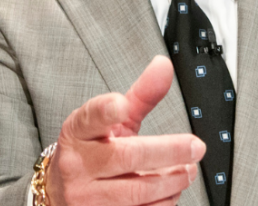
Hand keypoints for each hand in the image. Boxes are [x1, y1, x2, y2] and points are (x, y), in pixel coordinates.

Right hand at [45, 55, 204, 205]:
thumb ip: (140, 96)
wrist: (62, 195)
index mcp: (78, 133)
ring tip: (188, 169)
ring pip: (136, 191)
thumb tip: (163, 66)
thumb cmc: (92, 151)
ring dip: (171, 180)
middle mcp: (77, 165)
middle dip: (167, 151)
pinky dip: (163, 201)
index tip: (121, 104)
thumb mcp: (112, 122)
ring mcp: (86, 197)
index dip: (105, 111)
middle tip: (195, 146)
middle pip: (125, 156)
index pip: (90, 118)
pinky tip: (171, 190)